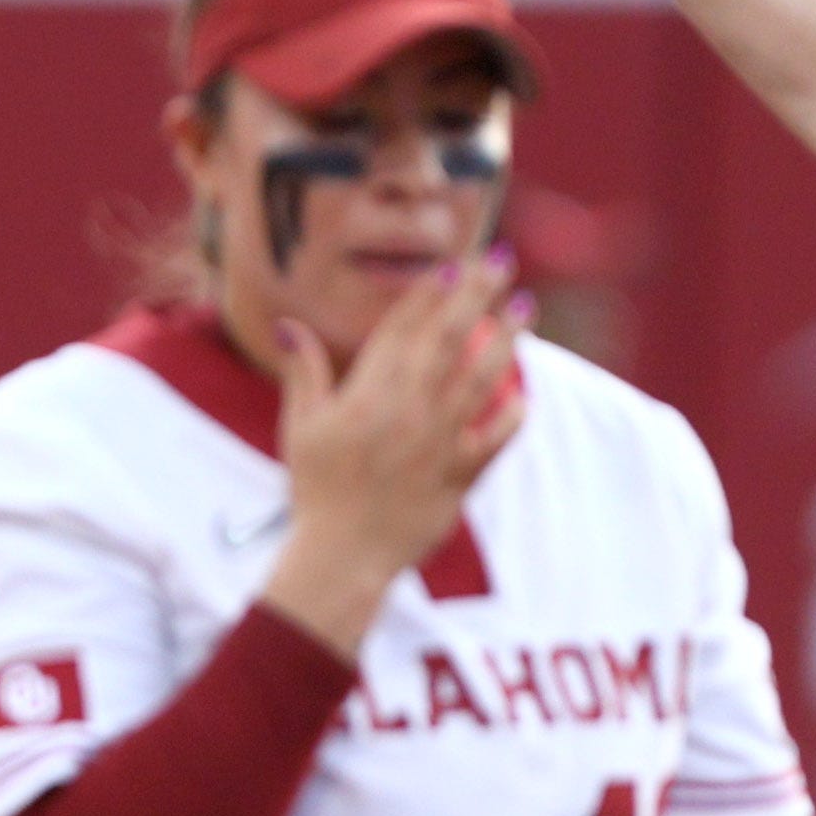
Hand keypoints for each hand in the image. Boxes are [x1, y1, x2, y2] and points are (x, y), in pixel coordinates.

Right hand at [260, 255, 527, 652]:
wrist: (342, 554)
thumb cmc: (315, 489)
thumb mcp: (300, 427)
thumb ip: (304, 372)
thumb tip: (289, 326)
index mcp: (367, 395)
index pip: (402, 331)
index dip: (428, 295)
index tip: (452, 265)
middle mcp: (407, 410)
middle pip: (449, 340)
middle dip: (478, 296)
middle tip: (501, 261)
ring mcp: (438, 442)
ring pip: (482, 378)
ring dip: (509, 339)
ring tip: (526, 308)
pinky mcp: (459, 475)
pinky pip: (496, 438)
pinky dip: (513, 414)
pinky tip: (523, 392)